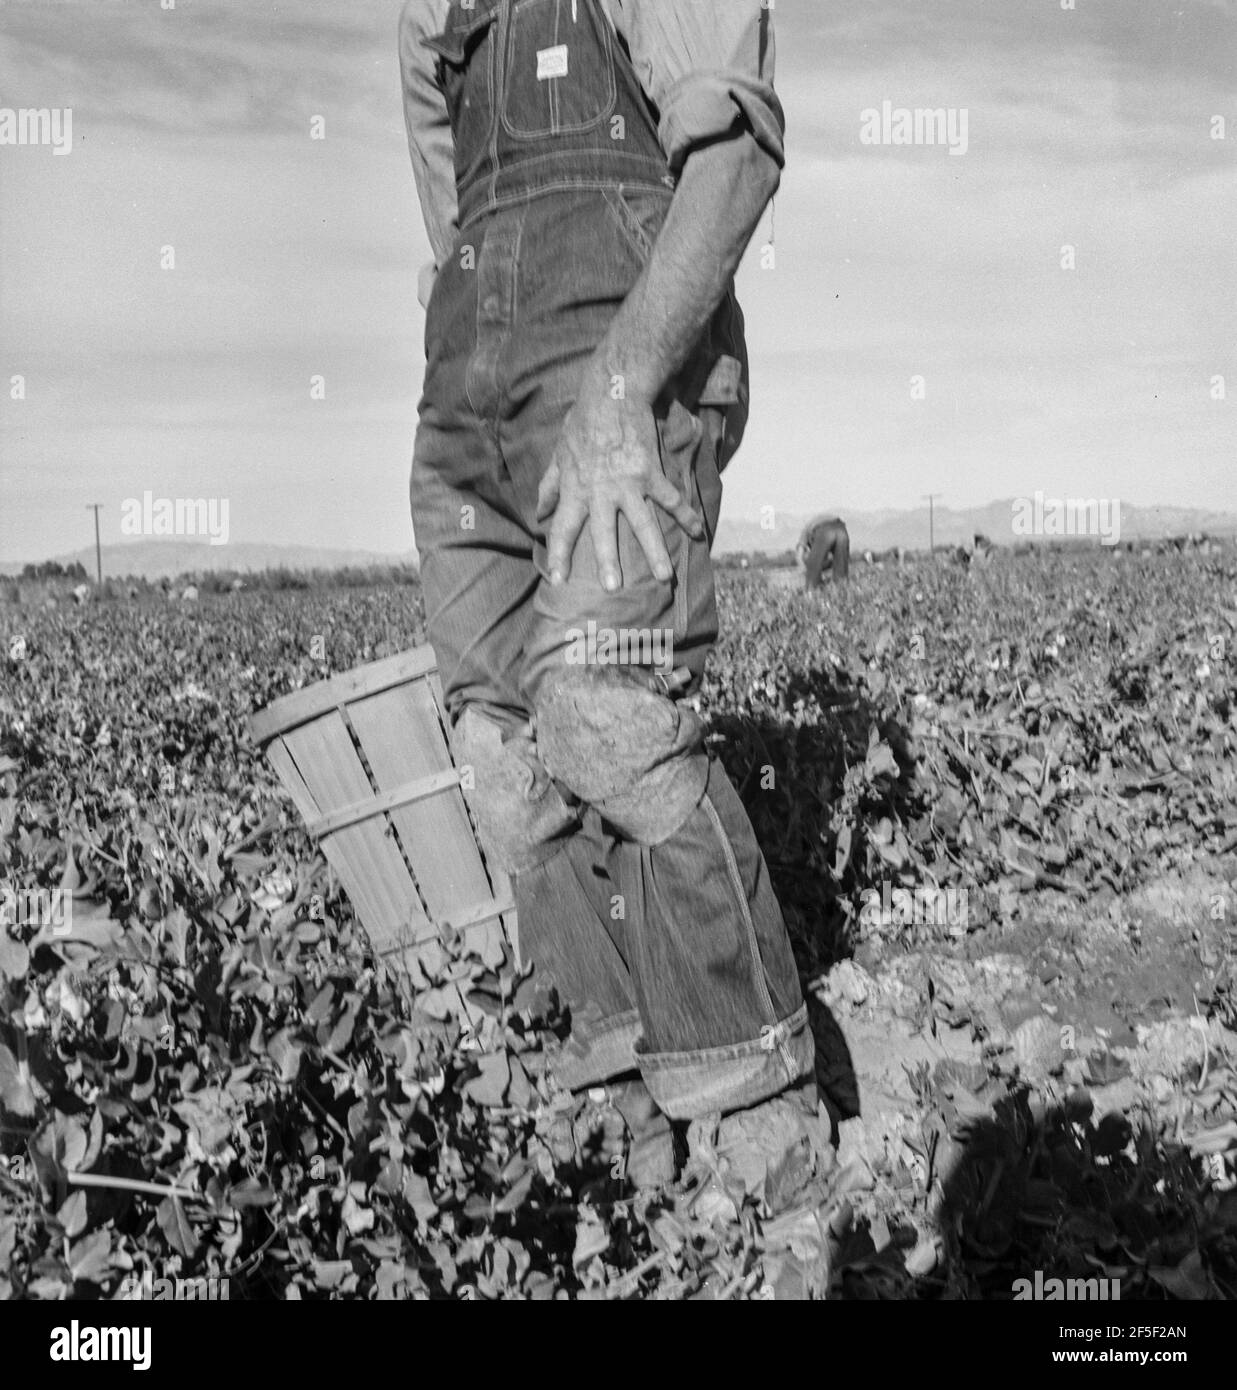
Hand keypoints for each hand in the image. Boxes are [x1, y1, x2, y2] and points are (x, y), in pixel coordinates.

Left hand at [535, 372, 703, 590]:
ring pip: (643, 524)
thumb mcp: (559, 456)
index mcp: (576, 490)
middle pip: (604, 533)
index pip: (562, 528)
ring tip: (665, 576)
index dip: (559, 555)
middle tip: (612, 588)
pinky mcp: (652, 473)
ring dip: (655, 551)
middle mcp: (601, 491)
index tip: (557, 580)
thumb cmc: (582, 425)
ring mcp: (628, 484)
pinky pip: (671, 498)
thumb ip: (549, 487)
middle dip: (607, 561)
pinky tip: (699, 532)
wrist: (613, 394)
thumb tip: (538, 513)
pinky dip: (686, 514)